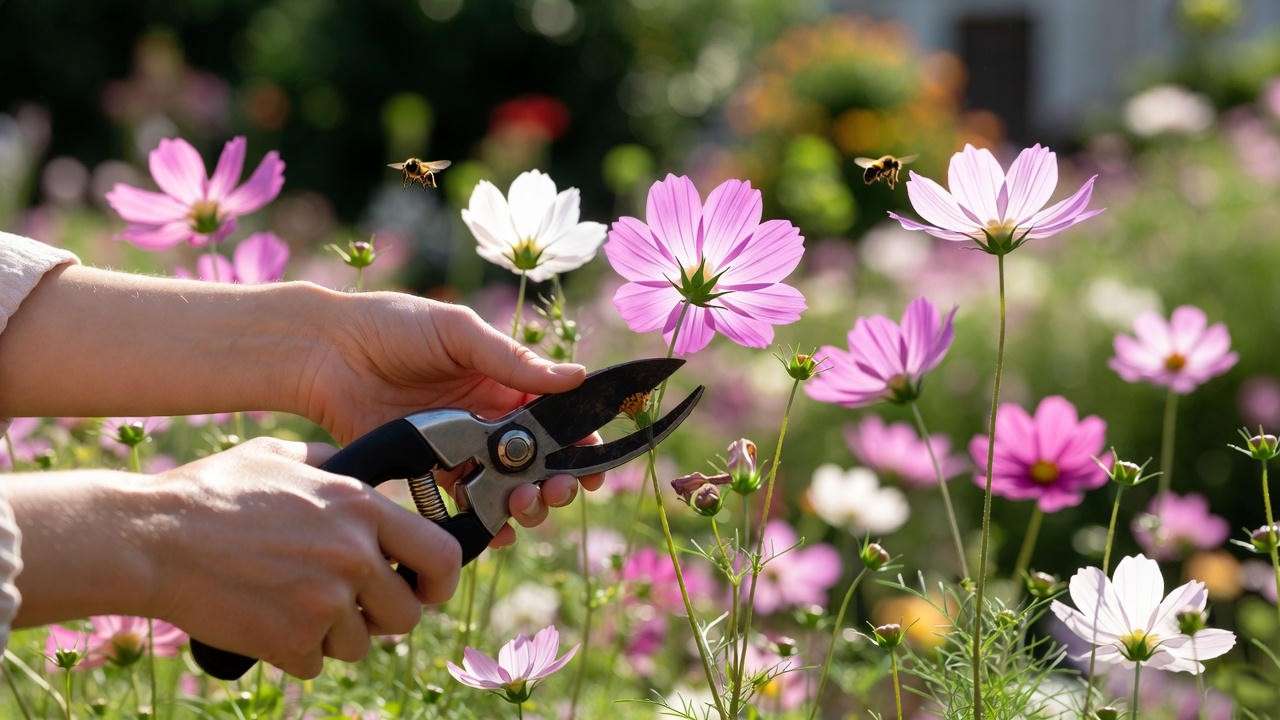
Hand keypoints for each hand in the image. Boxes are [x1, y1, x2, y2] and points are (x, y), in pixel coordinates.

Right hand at [145, 437, 458, 678]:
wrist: (151, 539)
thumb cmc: (212, 492)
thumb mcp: (280, 454)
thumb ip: (330, 463)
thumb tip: (355, 466)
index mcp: (361, 508)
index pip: (442, 555)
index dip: (440, 580)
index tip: (426, 589)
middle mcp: (354, 556)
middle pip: (406, 614)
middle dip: (382, 616)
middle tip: (350, 605)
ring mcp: (325, 603)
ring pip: (359, 644)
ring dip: (333, 633)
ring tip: (292, 603)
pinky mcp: (292, 641)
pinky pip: (315, 662)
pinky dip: (294, 650)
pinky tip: (266, 619)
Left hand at [298, 292, 603, 543]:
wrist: (325, 351)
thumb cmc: (392, 326)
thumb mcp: (458, 332)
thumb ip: (512, 360)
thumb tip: (576, 376)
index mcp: (504, 380)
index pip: (557, 416)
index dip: (581, 441)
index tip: (594, 463)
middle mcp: (490, 417)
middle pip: (540, 460)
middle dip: (558, 480)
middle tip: (557, 491)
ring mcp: (461, 447)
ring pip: (508, 486)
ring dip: (526, 502)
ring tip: (525, 505)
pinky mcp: (429, 471)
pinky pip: (465, 503)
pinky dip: (486, 522)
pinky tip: (496, 531)